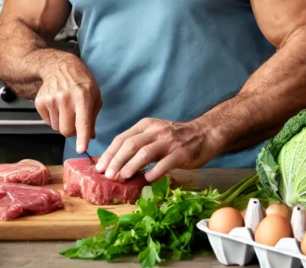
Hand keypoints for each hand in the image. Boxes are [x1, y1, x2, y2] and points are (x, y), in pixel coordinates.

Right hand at [35, 57, 101, 153]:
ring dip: (62, 123)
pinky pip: (48, 122)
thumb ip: (93, 117)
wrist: (58, 66)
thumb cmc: (80, 81)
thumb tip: (91, 136)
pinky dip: (53, 118)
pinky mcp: (40, 102)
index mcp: (83, 97)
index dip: (82, 137)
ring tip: (65, 108)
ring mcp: (51, 100)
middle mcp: (65, 98)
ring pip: (57, 128)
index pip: (82, 121)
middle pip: (67, 130)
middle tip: (75, 120)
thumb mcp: (94, 95)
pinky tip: (56, 105)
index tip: (80, 149)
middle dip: (72, 131)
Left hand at [96, 119, 214, 182]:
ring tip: (122, 178)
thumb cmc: (176, 138)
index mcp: (146, 125)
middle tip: (108, 175)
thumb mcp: (155, 134)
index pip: (122, 138)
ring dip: (130, 166)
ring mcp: (169, 141)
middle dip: (116, 161)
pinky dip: (154, 172)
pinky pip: (165, 163)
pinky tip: (146, 179)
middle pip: (130, 145)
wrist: (205, 134)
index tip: (100, 167)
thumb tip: (116, 163)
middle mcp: (155, 131)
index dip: (109, 153)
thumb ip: (139, 144)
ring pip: (144, 153)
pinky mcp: (181, 153)